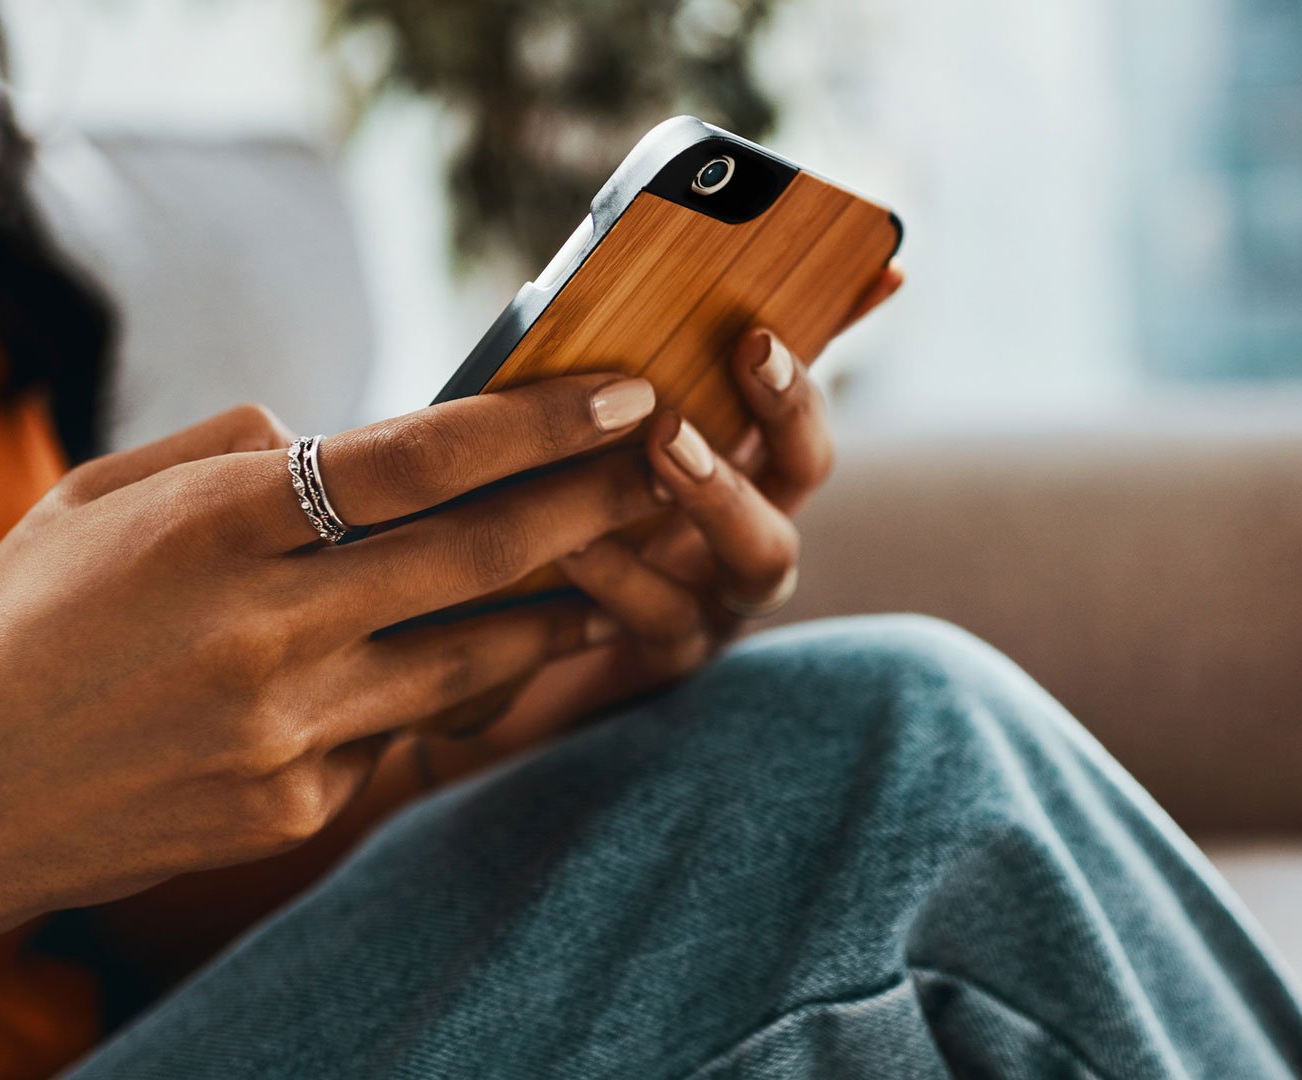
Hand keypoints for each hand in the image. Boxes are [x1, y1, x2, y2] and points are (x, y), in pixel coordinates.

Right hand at [0, 375, 665, 1071]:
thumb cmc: (12, 629)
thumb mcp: (95, 500)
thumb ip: (228, 454)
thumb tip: (339, 440)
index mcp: (210, 528)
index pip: (416, 460)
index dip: (537, 425)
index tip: (625, 395)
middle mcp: (265, 631)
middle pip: (478, 556)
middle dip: (592, 504)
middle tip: (670, 467)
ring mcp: (287, 734)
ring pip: (472, 656)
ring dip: (555, 605)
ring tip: (615, 566)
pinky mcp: (296, 810)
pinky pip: (403, 734)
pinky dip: (442, 691)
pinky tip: (467, 663)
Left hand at [404, 262, 905, 774]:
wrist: (489, 647)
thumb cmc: (552, 512)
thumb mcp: (589, 431)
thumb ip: (634, 362)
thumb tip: (708, 282)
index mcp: (738, 467)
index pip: (799, 398)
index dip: (811, 355)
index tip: (773, 318)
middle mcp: (746, 531)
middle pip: (804, 470)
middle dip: (787, 408)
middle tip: (751, 350)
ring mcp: (717, 600)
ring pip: (763, 556)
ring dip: (722, 491)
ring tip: (664, 441)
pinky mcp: (664, 660)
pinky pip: (664, 619)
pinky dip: (621, 576)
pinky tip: (572, 541)